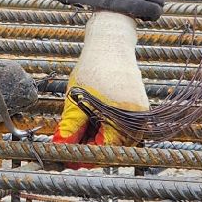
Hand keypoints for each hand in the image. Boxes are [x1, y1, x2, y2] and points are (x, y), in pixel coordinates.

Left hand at [54, 10, 147, 151]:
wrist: (110, 43)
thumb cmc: (93, 67)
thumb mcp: (76, 99)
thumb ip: (70, 127)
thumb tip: (61, 147)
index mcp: (123, 116)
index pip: (105, 149)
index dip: (85, 156)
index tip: (69, 158)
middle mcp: (137, 118)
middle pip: (113, 147)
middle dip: (90, 148)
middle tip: (69, 144)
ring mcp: (139, 113)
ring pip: (116, 138)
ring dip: (96, 139)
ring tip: (77, 130)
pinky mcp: (137, 108)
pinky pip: (121, 127)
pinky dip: (105, 128)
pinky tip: (89, 122)